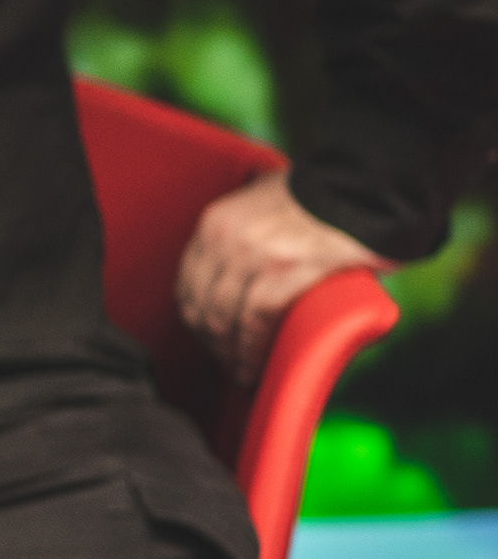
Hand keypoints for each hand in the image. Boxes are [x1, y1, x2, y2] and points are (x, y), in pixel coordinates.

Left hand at [177, 169, 387, 382]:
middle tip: (225, 361)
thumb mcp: (264, 205)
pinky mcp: (288, 269)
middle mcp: (226, 236)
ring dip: (228, 353)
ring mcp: (254, 253)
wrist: (369, 187)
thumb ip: (245, 232)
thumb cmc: (325, 201)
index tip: (208, 337)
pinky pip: (256, 321)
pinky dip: (250, 352)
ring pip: (223, 317)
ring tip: (239, 371)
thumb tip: (239, 272)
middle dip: (210, 340)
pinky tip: (252, 370)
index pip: (188, 282)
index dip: (196, 317)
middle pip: (200, 304)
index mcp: (217, 222)